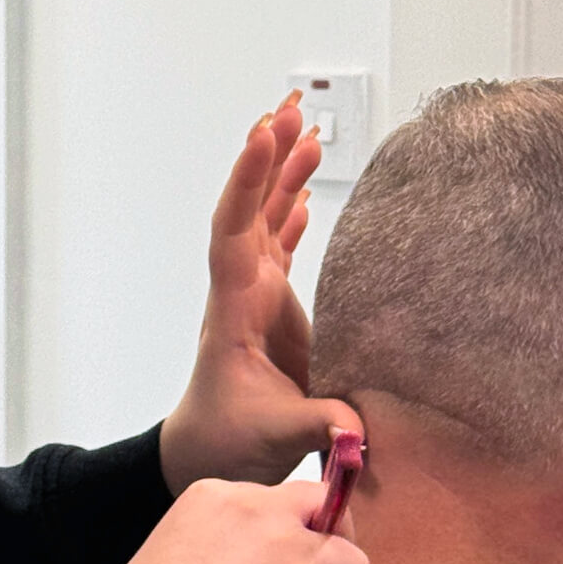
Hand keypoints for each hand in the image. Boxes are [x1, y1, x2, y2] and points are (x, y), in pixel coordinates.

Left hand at [159, 94, 361, 493]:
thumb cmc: (227, 443)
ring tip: (303, 126)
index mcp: (235, 311)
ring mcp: (256, 295)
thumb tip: (358, 426)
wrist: (204, 453)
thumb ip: (316, 427)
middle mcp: (241, 292)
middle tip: (290, 110)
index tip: (262, 139)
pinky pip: (279, 244)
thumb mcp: (273, 438)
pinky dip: (290, 209)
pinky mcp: (271, 306)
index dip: (246, 184)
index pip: (234, 234)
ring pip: (264, 220)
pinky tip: (304, 184)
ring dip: (280, 174)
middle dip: (266, 159)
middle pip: (249, 211)